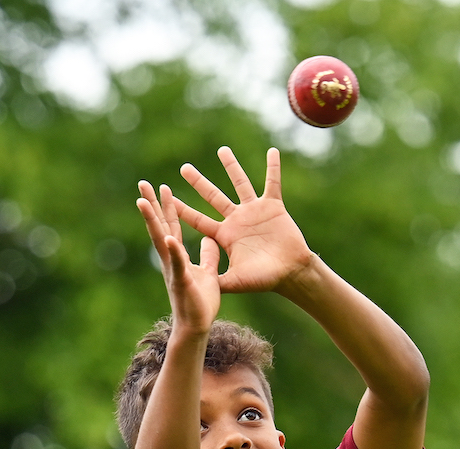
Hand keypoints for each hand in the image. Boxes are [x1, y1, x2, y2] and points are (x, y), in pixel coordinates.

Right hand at [135, 180, 220, 331]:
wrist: (198, 327)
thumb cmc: (201, 303)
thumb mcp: (208, 273)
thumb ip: (208, 256)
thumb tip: (210, 239)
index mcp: (179, 256)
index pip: (173, 226)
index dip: (168, 207)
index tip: (163, 186)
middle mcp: (172, 260)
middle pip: (160, 227)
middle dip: (152, 205)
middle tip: (142, 183)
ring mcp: (174, 270)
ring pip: (161, 241)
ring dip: (153, 221)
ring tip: (143, 202)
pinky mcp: (182, 282)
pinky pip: (178, 264)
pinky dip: (174, 251)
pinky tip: (169, 238)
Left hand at [169, 148, 316, 295]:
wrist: (291, 273)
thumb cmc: (264, 279)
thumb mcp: (236, 281)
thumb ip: (217, 280)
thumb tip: (197, 287)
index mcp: (225, 235)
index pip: (199, 220)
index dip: (183, 210)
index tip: (168, 199)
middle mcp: (237, 219)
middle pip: (213, 196)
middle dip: (198, 182)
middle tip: (184, 168)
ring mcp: (254, 211)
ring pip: (240, 183)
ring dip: (231, 166)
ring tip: (222, 150)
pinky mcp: (274, 207)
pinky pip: (273, 183)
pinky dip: (273, 167)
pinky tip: (272, 151)